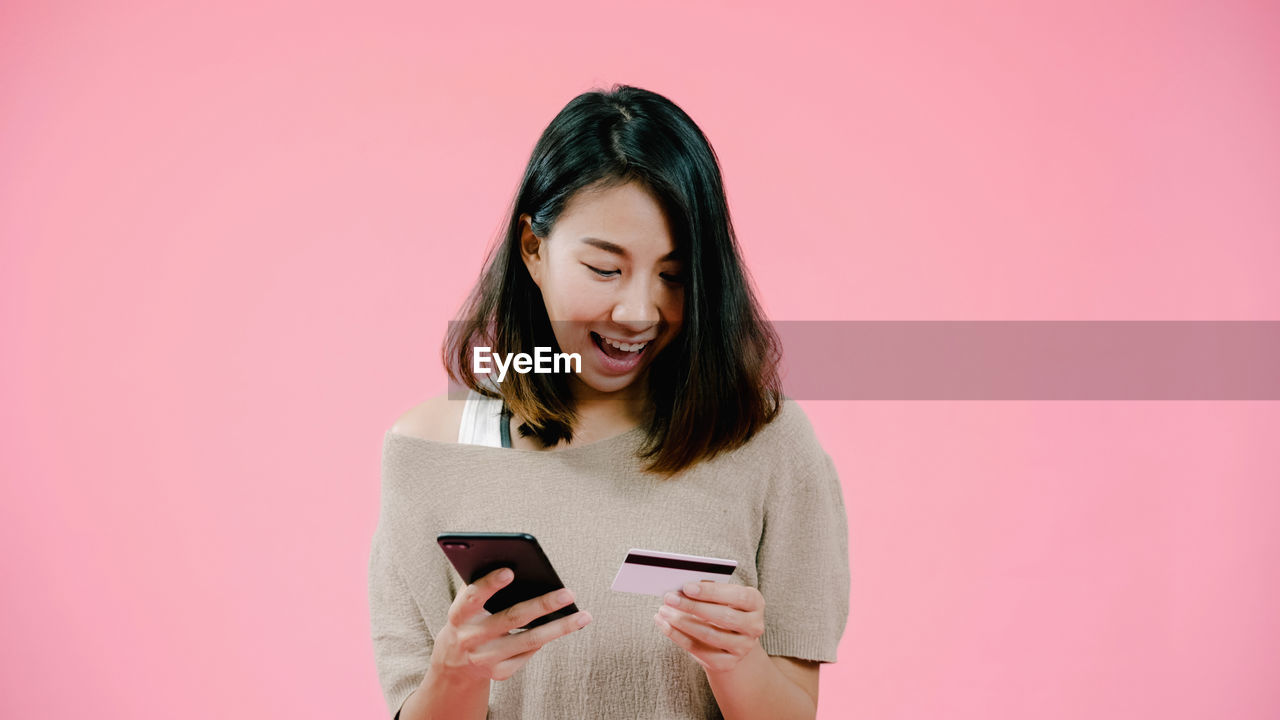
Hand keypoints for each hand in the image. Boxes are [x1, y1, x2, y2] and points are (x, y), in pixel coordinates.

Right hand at [429, 567, 592, 682]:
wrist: (453, 662)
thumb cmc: (469, 618)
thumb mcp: (466, 602)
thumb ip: (482, 583)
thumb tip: (518, 563)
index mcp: (459, 614)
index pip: (473, 597)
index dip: (490, 584)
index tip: (510, 571)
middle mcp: (470, 639)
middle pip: (511, 619)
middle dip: (542, 605)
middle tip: (568, 593)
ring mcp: (484, 659)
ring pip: (529, 641)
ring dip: (559, 628)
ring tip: (584, 616)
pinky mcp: (498, 674)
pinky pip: (528, 654)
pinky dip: (544, 640)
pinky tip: (561, 628)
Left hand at [653, 580, 764, 673]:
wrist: (731, 636)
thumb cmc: (722, 606)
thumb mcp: (721, 594)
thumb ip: (708, 588)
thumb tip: (682, 587)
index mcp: (755, 602)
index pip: (737, 595)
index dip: (711, 592)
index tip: (686, 587)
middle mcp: (754, 626)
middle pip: (723, 617)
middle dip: (692, 606)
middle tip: (669, 598)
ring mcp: (743, 647)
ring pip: (709, 635)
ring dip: (682, 622)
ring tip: (664, 611)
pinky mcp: (728, 663)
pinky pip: (699, 651)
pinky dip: (678, 637)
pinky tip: (665, 625)